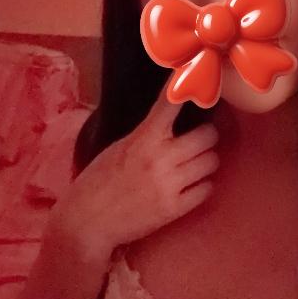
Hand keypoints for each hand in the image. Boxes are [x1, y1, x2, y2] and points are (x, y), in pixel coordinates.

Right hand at [51, 90, 218, 258]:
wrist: (86, 222)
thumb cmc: (98, 182)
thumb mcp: (118, 148)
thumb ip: (146, 135)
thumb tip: (172, 120)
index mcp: (142, 139)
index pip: (171, 104)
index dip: (187, 89)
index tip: (198, 75)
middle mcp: (160, 159)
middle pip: (207, 136)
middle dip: (206, 136)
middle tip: (200, 139)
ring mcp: (169, 185)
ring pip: (211, 162)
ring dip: (206, 161)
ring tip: (194, 164)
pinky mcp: (174, 209)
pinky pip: (207, 189)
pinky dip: (202, 186)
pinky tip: (191, 186)